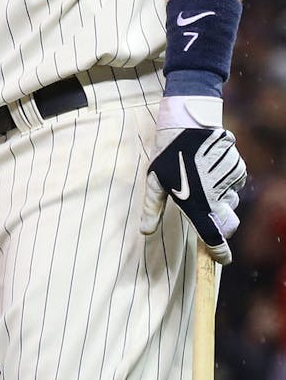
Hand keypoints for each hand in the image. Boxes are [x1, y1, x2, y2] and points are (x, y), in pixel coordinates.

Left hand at [139, 95, 247, 263]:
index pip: (213, 238)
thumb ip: (151, 208)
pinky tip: (209, 170)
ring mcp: (230, 185)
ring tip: (200, 182)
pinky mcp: (238, 171)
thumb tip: (145, 231)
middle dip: (218, 225)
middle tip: (204, 212)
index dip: (219, 253)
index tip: (220, 260)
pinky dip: (225, 185)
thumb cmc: (168, 153)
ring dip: (220, 202)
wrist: (189, 123)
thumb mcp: (154, 180)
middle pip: (226, 225)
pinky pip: (235, 186)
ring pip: (231, 204)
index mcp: (196, 204)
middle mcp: (217, 198)